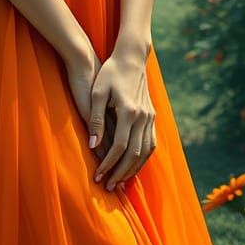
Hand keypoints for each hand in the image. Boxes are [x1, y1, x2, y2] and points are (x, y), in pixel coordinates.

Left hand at [62, 49, 138, 178]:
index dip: (108, 164)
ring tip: (120, 181)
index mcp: (128, 111)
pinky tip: (133, 165)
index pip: (118, 147)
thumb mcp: (97, 92)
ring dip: (133, 169)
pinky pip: (151, 143)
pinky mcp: (152, 116)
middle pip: (134, 154)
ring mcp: (150, 117)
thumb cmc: (110, 73)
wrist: (131, 58)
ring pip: (146, 152)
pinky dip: (142, 159)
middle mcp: (143, 116)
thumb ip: (95, 119)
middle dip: (120, 173)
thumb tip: (93, 146)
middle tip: (108, 187)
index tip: (97, 176)